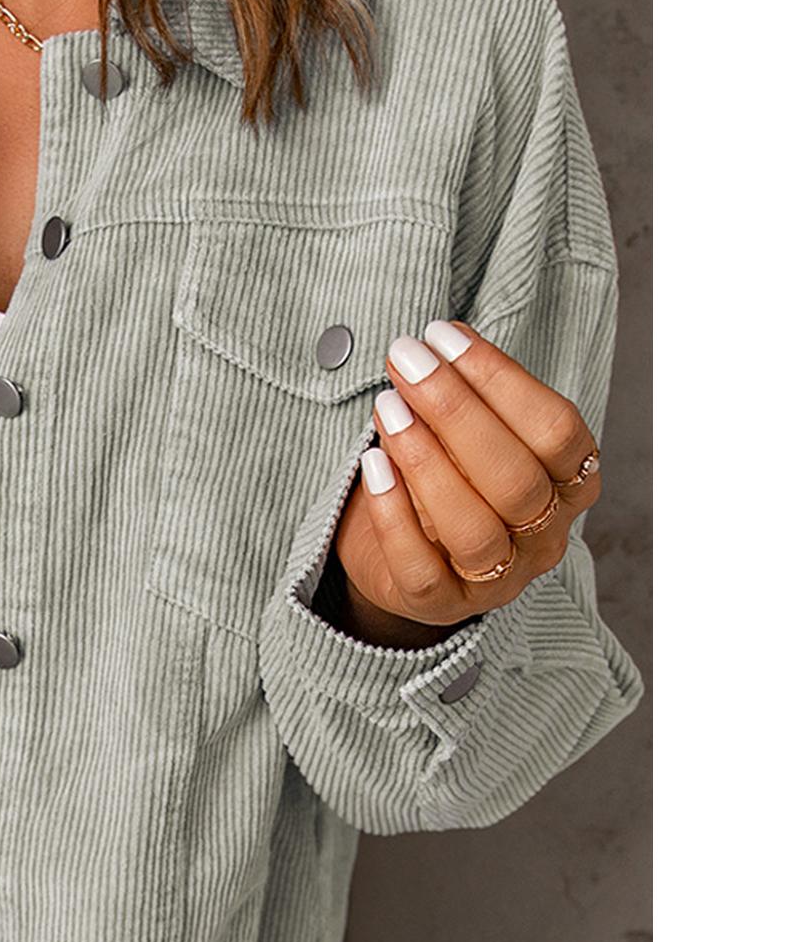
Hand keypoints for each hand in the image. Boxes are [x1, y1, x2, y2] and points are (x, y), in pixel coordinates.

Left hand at [330, 319, 602, 645]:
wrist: (398, 558)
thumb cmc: (443, 480)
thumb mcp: (462, 435)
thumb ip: (462, 397)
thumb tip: (436, 345)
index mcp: (570, 485)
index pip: (557, 430)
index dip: (502, 379)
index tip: (443, 336)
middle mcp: (544, 537)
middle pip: (517, 479)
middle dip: (457, 411)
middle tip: (406, 361)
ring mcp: (497, 580)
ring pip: (475, 529)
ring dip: (427, 461)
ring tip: (386, 408)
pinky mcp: (441, 605)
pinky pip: (421, 569)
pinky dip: (394, 514)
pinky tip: (371, 466)